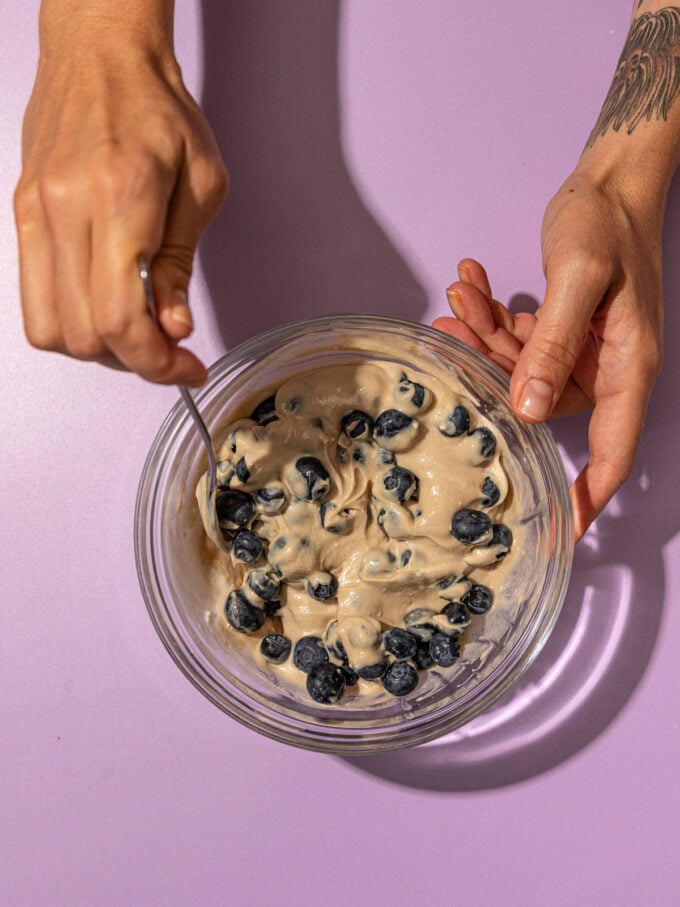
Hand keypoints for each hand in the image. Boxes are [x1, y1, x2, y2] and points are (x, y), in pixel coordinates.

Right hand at [14, 20, 227, 385]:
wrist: (101, 56)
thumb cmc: (159, 110)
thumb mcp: (202, 186)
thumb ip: (183, 264)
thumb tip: (173, 327)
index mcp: (120, 199)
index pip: (121, 318)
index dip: (156, 363)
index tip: (185, 368)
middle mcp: (66, 211)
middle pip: (86, 335)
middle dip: (135, 360)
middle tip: (169, 350)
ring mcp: (36, 216)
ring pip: (52, 329)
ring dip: (100, 349)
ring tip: (137, 330)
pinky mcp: (23, 218)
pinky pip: (33, 301)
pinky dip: (71, 323)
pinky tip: (104, 307)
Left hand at [434, 172, 662, 540]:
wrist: (609, 181)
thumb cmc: (606, 223)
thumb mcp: (578, 279)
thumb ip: (552, 344)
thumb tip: (528, 409)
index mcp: (627, 366)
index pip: (613, 451)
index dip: (588, 496)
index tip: (558, 533)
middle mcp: (603, 367)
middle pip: (540, 404)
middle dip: (492, 374)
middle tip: (452, 332)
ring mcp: (580, 350)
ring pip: (519, 371)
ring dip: (482, 339)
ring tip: (457, 296)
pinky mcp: (559, 330)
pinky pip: (517, 343)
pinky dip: (491, 320)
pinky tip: (470, 284)